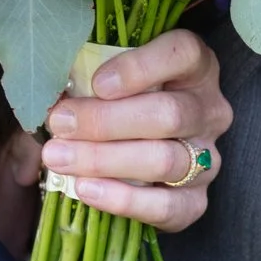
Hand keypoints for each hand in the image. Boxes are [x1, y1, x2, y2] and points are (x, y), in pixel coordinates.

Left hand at [41, 31, 229, 231]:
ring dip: (105, 160)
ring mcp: (208, 158)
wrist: (127, 154)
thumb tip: (50, 96)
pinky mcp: (196, 200)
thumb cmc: (111, 104)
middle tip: (61, 124)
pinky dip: (124, 200)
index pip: (183, 53)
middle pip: (168, 114)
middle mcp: (210, 110)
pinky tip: (87, 189)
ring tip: (59, 158)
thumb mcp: (101, 80)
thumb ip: (84, 80)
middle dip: (106, 121)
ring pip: (165, 160)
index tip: (96, 83)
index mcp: (194, 68)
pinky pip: (168, 206)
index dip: (140, 67)